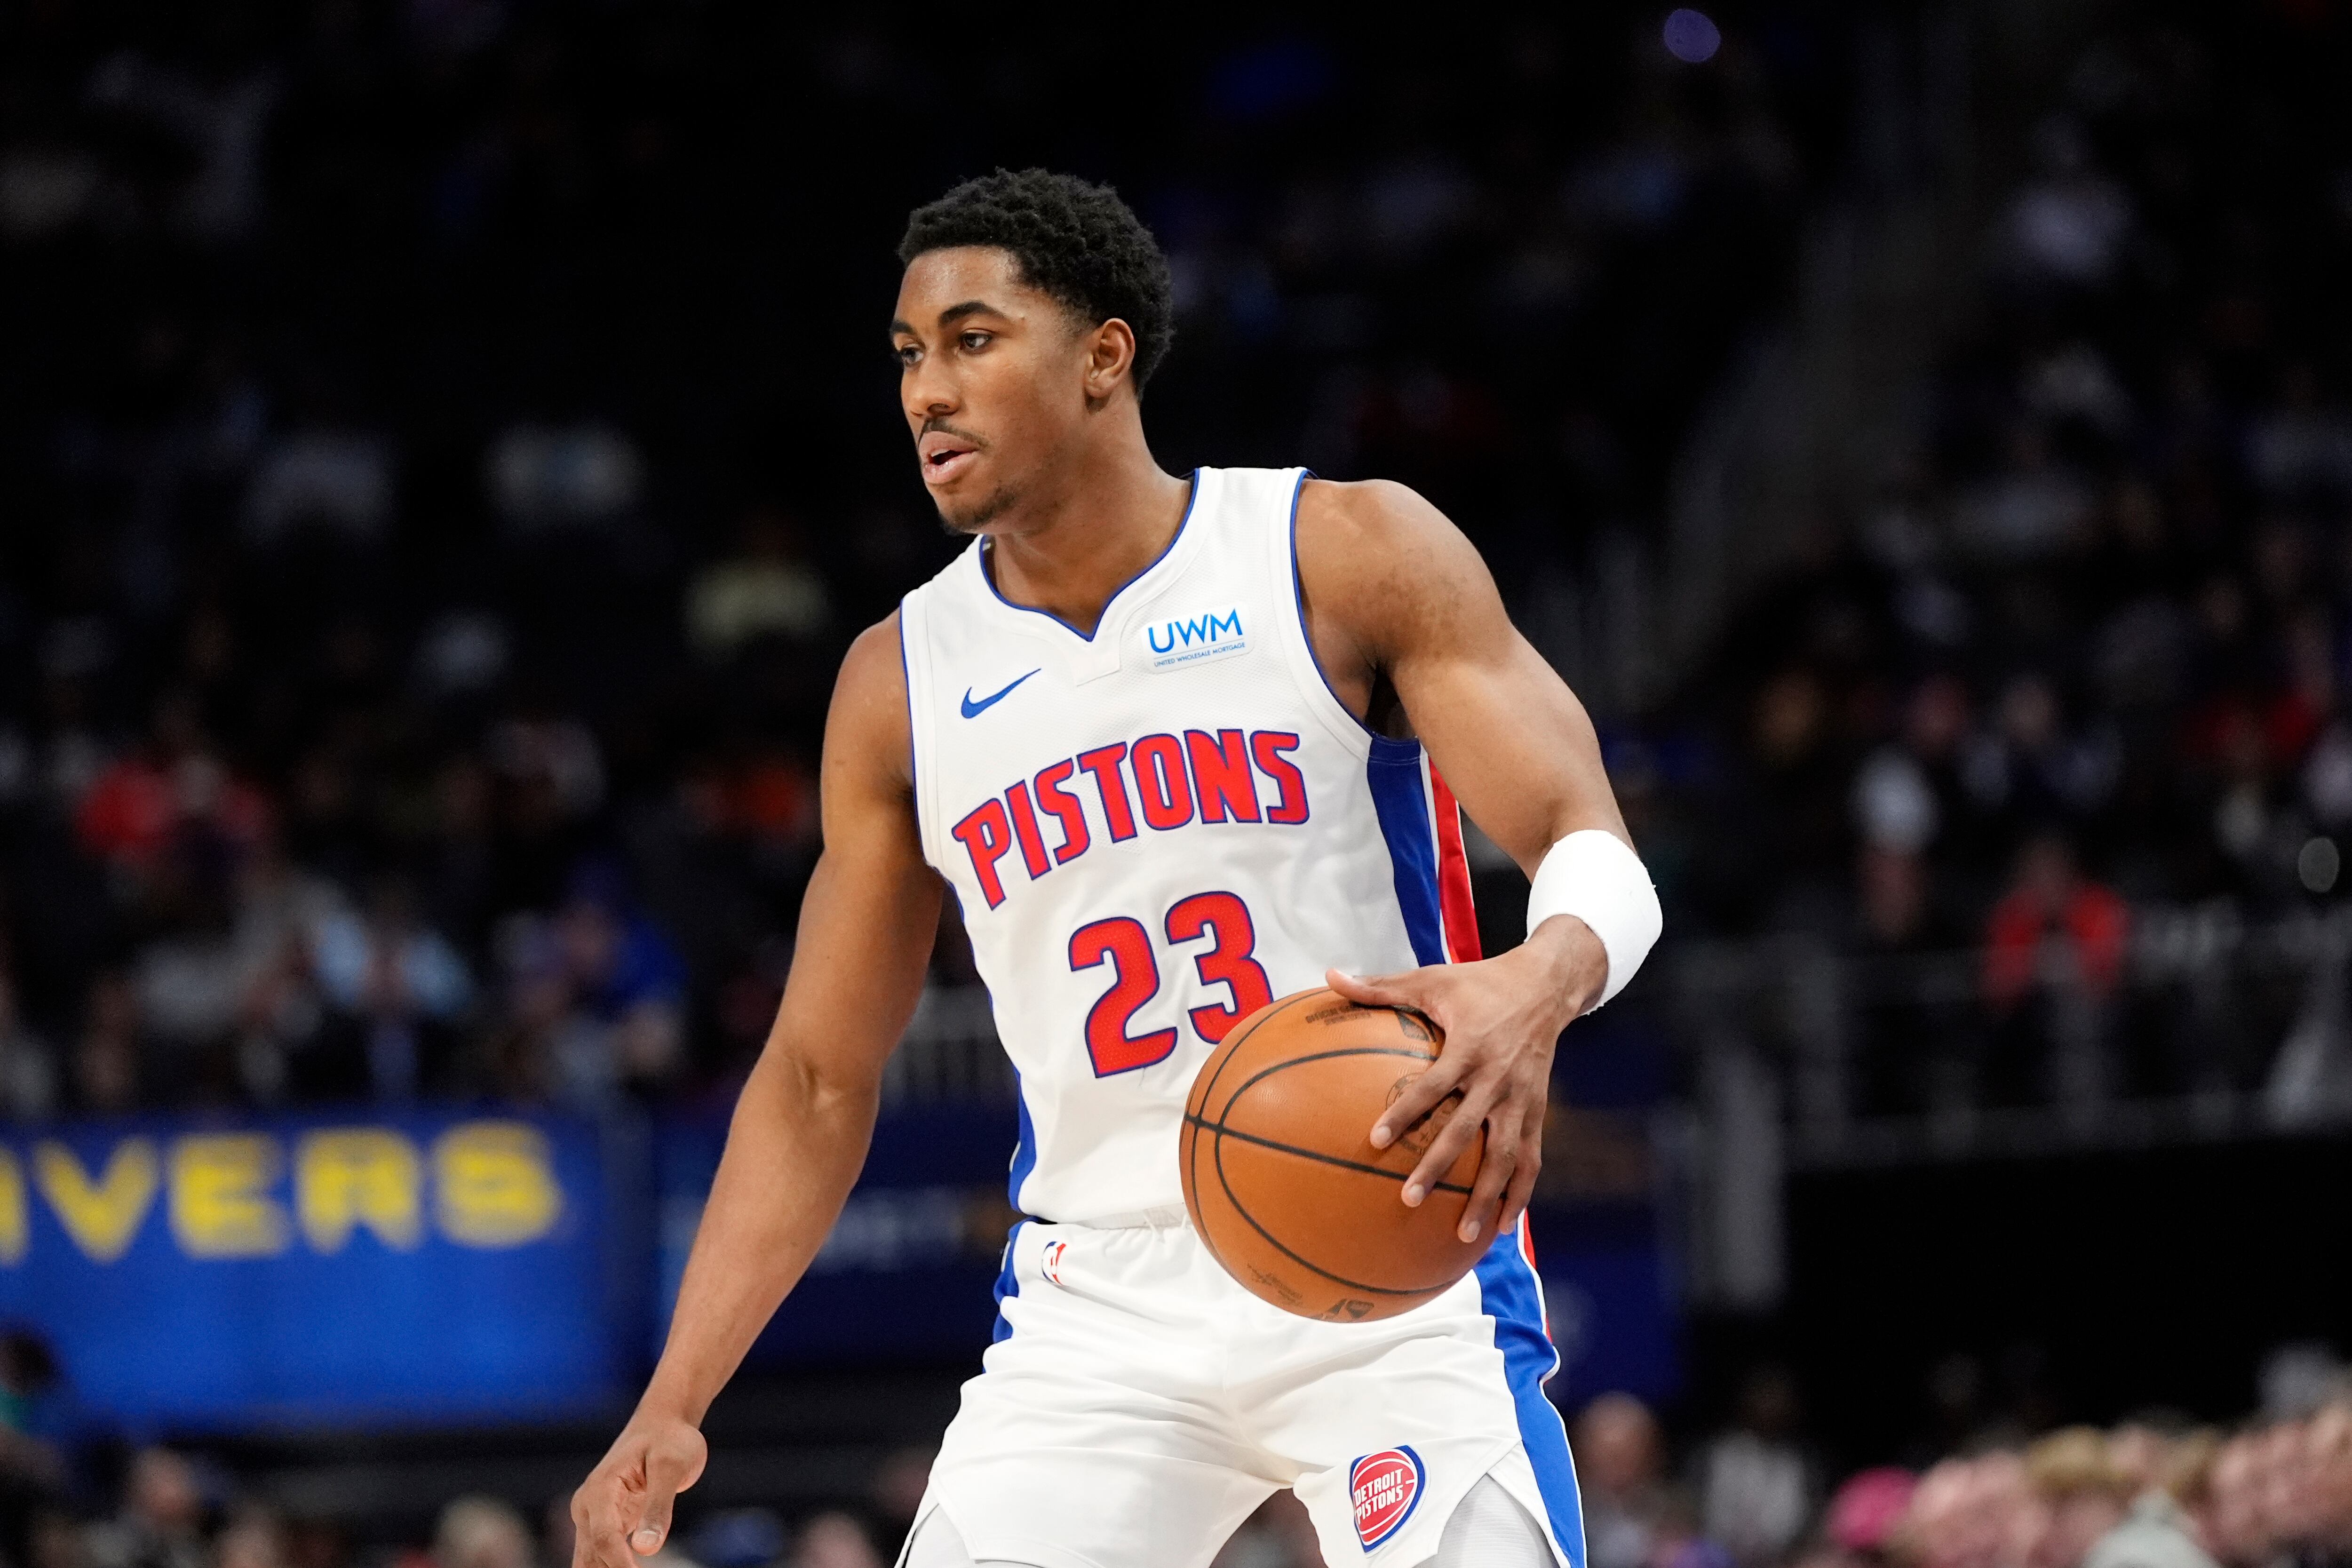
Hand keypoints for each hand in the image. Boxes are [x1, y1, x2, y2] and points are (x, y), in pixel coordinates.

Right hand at [571, 1409, 708, 1567]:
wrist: (663, 1424)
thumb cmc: (670, 1439)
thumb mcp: (671, 1465)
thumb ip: (659, 1506)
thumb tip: (646, 1550)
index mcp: (600, 1490)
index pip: (604, 1539)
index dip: (621, 1566)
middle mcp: (588, 1507)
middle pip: (591, 1557)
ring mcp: (593, 1518)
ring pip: (591, 1561)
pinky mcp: (606, 1525)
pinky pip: (602, 1556)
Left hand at [1327, 915, 1604, 1245]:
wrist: (1546, 986)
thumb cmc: (1479, 982)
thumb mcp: (1431, 978)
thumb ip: (1380, 985)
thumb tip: (1329, 976)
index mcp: (1470, 1047)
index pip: (1433, 1086)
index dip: (1405, 1112)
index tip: (1375, 1141)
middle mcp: (1497, 1079)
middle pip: (1466, 1131)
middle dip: (1439, 1167)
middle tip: (1409, 1199)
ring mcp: (1521, 1099)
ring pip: (1506, 1156)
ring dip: (1487, 1197)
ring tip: (1464, 1235)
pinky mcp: (1538, 1111)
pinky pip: (1531, 1158)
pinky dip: (1520, 1194)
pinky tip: (1503, 1226)